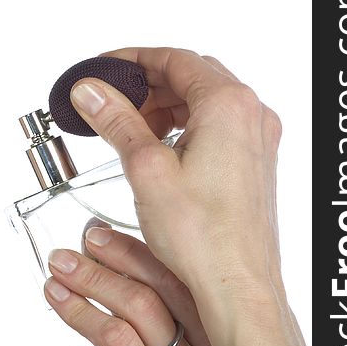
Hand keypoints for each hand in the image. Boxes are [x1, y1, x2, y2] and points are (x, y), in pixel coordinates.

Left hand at [45, 221, 219, 345]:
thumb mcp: (160, 341)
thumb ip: (138, 290)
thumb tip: (97, 234)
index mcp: (210, 342)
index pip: (173, 283)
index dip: (128, 253)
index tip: (93, 236)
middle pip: (143, 306)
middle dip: (93, 275)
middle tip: (60, 260)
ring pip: (117, 337)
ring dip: (78, 308)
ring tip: (53, 292)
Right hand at [67, 48, 282, 294]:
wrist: (236, 286)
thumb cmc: (203, 237)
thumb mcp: (145, 167)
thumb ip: (116, 120)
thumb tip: (91, 90)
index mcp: (228, 105)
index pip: (174, 59)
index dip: (131, 60)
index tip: (102, 70)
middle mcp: (250, 116)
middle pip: (189, 77)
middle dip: (145, 85)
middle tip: (108, 101)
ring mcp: (256, 141)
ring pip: (202, 102)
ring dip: (162, 108)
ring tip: (126, 130)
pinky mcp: (252, 165)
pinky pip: (214, 127)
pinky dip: (181, 128)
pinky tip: (155, 152)